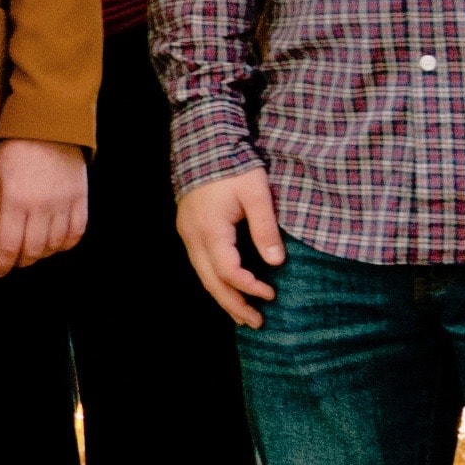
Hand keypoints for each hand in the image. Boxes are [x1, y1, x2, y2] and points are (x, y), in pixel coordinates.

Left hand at [0, 139, 87, 277]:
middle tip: (15, 260)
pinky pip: (76, 232)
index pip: (9, 247)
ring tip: (34, 252)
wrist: (48, 124)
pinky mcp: (80, 199)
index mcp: (15, 202)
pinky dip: (66, 244)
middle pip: (33, 251)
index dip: (3, 264)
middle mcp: (41, 207)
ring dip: (43, 254)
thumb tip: (0, 235)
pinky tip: (56, 243)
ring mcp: (64, 204)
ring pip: (55, 245)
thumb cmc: (15, 148)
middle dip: (22, 261)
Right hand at [176, 169, 281, 324]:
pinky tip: (228, 288)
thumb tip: (277, 262)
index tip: (272, 294)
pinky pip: (201, 264)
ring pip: (203, 275)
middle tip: (256, 323)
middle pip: (211, 282)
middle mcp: (193, 237)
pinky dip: (216, 281)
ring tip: (243, 315)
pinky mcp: (189, 229)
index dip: (250, 288)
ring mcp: (187, 233)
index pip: (229, 272)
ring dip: (223, 297)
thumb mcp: (256, 193)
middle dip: (233, 305)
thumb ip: (265, 228)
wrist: (204, 141)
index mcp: (210, 230)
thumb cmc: (233, 165)